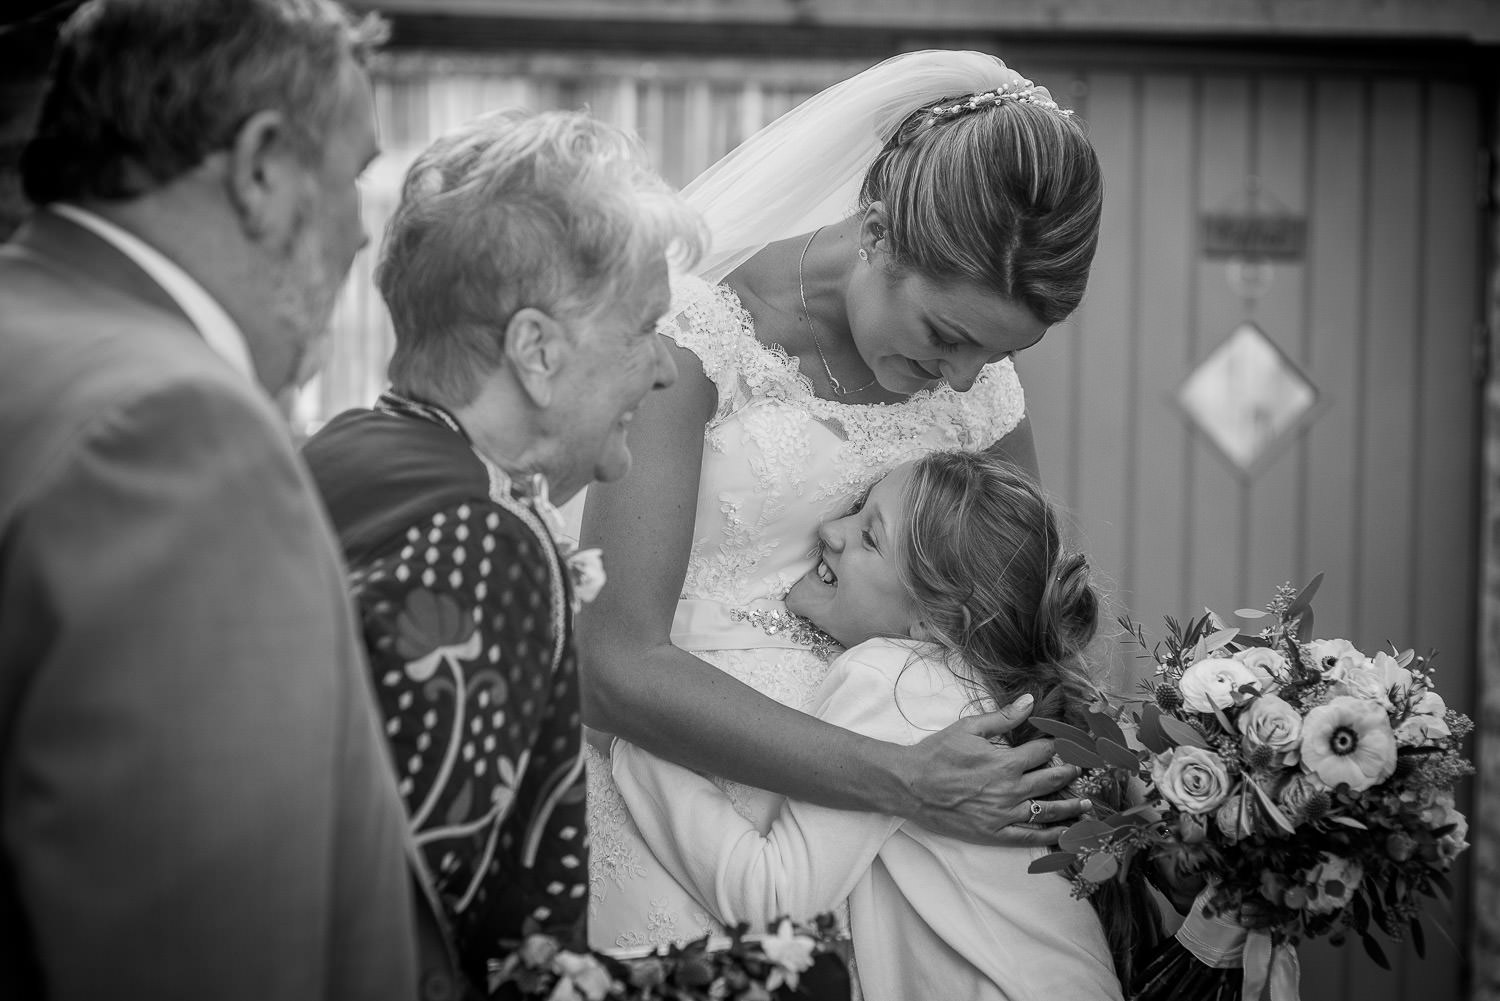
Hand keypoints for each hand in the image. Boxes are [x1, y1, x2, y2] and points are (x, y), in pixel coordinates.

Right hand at [901, 695, 1089, 845]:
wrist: (910, 785)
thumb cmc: (937, 754)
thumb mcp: (968, 728)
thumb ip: (1003, 717)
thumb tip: (1030, 701)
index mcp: (1006, 762)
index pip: (1043, 751)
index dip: (1057, 745)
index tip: (1069, 743)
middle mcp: (1011, 790)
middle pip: (1053, 780)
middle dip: (1071, 772)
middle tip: (1083, 769)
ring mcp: (1004, 815)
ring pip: (1048, 811)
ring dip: (1072, 806)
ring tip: (1087, 804)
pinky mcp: (995, 833)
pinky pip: (1030, 837)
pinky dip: (1051, 835)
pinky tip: (1065, 833)